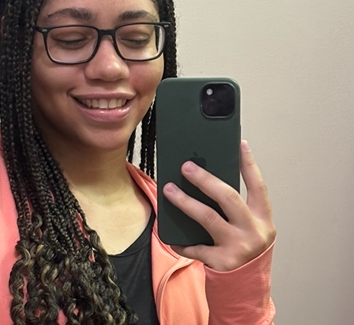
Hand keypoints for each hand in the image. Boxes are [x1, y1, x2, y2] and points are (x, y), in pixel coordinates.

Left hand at [162, 141, 275, 271]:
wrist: (247, 288)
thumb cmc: (244, 248)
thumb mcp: (248, 227)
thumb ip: (234, 207)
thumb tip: (204, 178)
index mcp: (263, 219)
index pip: (258, 186)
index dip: (249, 164)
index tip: (240, 143)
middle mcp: (254, 232)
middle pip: (228, 198)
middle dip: (205, 180)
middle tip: (186, 166)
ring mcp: (238, 248)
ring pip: (207, 218)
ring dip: (185, 202)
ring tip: (169, 189)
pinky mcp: (222, 262)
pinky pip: (195, 246)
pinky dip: (180, 240)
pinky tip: (167, 233)